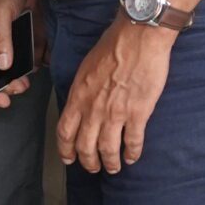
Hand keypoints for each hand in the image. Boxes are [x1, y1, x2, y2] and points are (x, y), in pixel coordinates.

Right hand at [0, 0, 35, 110]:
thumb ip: (0, 38)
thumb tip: (2, 65)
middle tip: (7, 98)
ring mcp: (11, 45)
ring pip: (11, 72)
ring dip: (15, 82)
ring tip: (21, 86)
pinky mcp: (28, 42)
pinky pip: (29, 60)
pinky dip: (31, 68)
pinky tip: (33, 70)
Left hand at [55, 13, 174, 172]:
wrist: (138, 37)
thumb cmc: (113, 45)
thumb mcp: (86, 67)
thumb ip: (83, 89)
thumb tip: (82, 102)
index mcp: (79, 96)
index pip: (65, 132)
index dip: (66, 150)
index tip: (69, 158)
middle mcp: (94, 109)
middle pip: (85, 146)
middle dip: (88, 162)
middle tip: (93, 167)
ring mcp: (116, 113)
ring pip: (108, 150)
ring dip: (110, 163)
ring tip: (114, 167)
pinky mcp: (138, 113)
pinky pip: (133, 142)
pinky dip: (132, 153)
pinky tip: (133, 157)